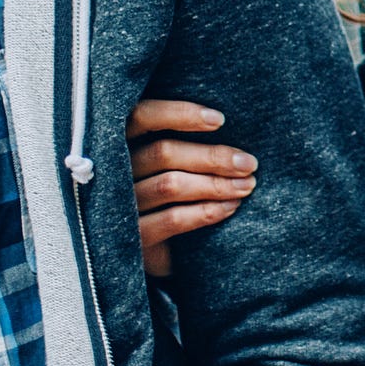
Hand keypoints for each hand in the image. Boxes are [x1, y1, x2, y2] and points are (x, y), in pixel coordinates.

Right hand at [128, 98, 256, 277]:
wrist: (160, 251)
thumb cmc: (172, 193)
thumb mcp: (173, 162)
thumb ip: (187, 140)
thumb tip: (228, 122)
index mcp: (123, 142)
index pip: (143, 115)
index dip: (180, 114)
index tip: (220, 120)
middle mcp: (115, 171)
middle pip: (163, 152)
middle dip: (213, 156)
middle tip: (249, 163)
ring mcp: (121, 205)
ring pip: (171, 185)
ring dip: (216, 184)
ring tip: (246, 185)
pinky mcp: (134, 237)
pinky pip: (172, 219)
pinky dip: (206, 212)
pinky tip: (230, 207)